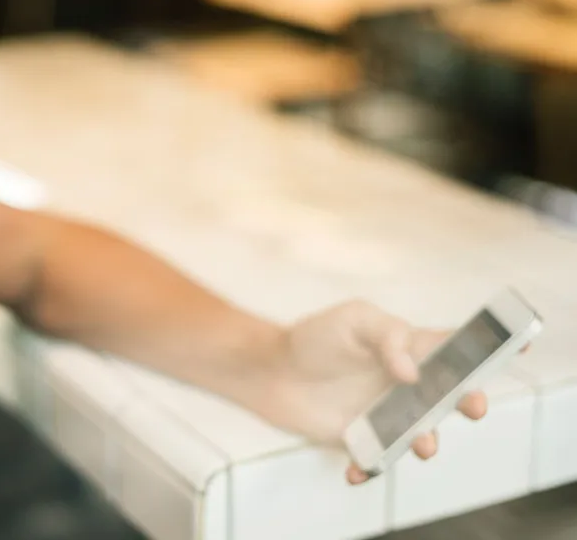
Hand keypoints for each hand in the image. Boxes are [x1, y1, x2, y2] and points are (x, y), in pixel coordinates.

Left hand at [245, 299, 487, 484]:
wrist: (269, 371)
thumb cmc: (313, 338)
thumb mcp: (353, 320)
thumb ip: (388, 338)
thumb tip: (412, 373)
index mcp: (410, 348)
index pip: (456, 347)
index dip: (488, 348)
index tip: (517, 346)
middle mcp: (406, 384)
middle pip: (451, 396)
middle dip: (470, 403)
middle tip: (472, 406)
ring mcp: (387, 413)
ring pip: (422, 434)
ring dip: (428, 442)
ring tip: (421, 444)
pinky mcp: (363, 438)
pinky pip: (379, 459)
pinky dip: (373, 467)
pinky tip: (360, 467)